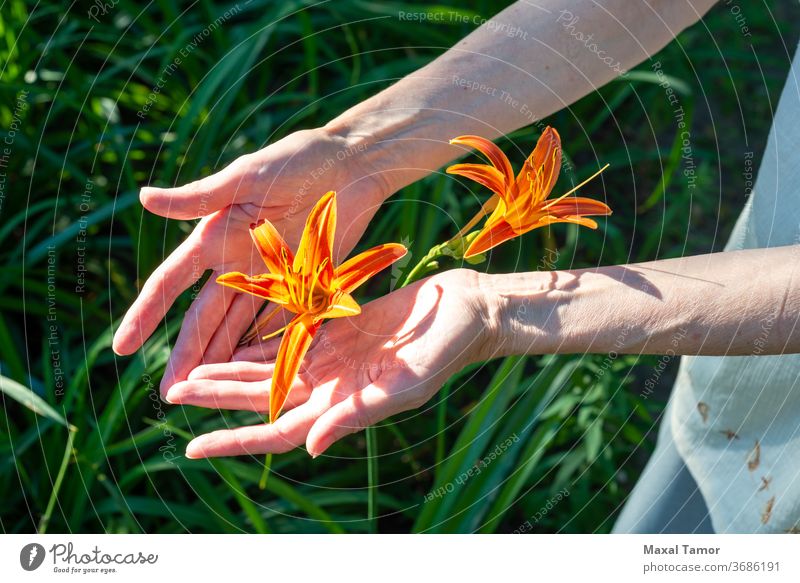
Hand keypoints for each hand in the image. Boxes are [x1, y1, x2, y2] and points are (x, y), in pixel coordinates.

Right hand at [112, 128, 392, 395]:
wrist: (350, 164)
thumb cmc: (296, 159)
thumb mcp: (247, 176)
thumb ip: (200, 196)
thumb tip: (143, 198)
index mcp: (215, 238)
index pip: (170, 283)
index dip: (146, 315)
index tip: (122, 347)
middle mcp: (237, 263)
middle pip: (205, 318)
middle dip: (187, 356)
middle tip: (168, 394)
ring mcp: (270, 277)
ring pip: (239, 328)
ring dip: (223, 361)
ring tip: (206, 394)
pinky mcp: (303, 282)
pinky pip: (280, 322)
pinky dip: (267, 348)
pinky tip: (257, 375)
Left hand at [164, 269, 496, 457]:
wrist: (467, 312)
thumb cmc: (445, 351)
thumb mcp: (403, 386)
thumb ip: (356, 414)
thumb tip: (309, 446)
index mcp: (343, 404)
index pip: (278, 431)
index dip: (236, 440)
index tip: (193, 446)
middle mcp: (331, 384)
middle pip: (263, 397)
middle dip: (219, 396)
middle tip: (173, 392)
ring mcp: (334, 355)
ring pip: (271, 367)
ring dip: (233, 370)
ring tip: (193, 368)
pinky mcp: (340, 326)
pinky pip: (291, 336)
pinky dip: (262, 340)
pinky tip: (237, 338)